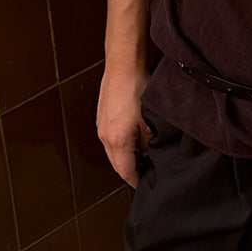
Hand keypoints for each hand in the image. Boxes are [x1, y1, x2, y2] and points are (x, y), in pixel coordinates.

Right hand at [96, 63, 151, 187]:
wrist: (123, 65)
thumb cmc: (137, 88)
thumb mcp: (151, 123)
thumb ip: (149, 144)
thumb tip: (150, 156)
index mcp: (117, 140)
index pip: (125, 172)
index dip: (136, 181)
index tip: (146, 185)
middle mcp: (105, 136)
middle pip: (117, 164)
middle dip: (132, 172)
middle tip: (148, 174)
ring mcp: (101, 126)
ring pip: (113, 152)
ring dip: (127, 158)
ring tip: (145, 157)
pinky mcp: (102, 118)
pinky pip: (110, 140)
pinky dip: (121, 146)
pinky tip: (135, 140)